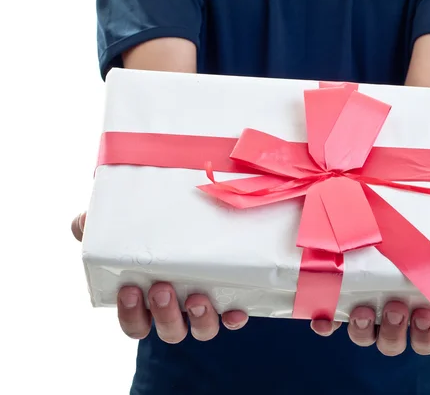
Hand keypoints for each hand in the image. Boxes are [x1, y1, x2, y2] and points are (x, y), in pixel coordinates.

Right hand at [71, 212, 248, 342]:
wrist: (189, 214)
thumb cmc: (147, 229)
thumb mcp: (119, 226)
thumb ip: (95, 227)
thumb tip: (80, 224)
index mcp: (147, 300)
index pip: (135, 325)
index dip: (132, 316)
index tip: (129, 291)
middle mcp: (176, 308)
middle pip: (169, 331)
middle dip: (165, 314)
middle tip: (161, 288)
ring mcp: (203, 305)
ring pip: (201, 330)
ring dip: (198, 319)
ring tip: (196, 297)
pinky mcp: (229, 296)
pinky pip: (233, 317)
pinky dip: (234, 318)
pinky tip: (234, 310)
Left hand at [310, 229, 429, 355]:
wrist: (389, 204)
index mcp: (421, 306)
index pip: (426, 338)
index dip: (425, 336)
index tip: (425, 316)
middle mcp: (391, 312)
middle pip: (393, 342)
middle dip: (397, 333)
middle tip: (400, 309)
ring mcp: (364, 305)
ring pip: (363, 336)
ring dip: (363, 331)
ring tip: (366, 311)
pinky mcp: (337, 295)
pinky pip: (329, 319)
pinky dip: (326, 323)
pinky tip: (323, 317)